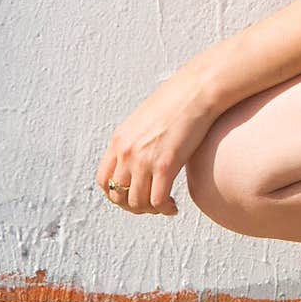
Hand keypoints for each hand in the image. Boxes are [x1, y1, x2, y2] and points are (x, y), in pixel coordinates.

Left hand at [95, 63, 219, 214]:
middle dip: (133, 206)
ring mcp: (144, 159)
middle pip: (118, 196)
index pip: (103, 181)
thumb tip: (141, 158)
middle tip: (150, 205)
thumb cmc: (177, 102)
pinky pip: (157, 201)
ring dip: (150, 210)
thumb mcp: (144, 120)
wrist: (196, 91)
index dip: (116, 195)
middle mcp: (127, 152)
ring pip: (137, 203)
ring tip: (164, 206)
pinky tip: (173, 206)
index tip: (132, 195)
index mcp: (119, 140)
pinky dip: (165, 209)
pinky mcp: (165, 165)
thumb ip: (136, 140)